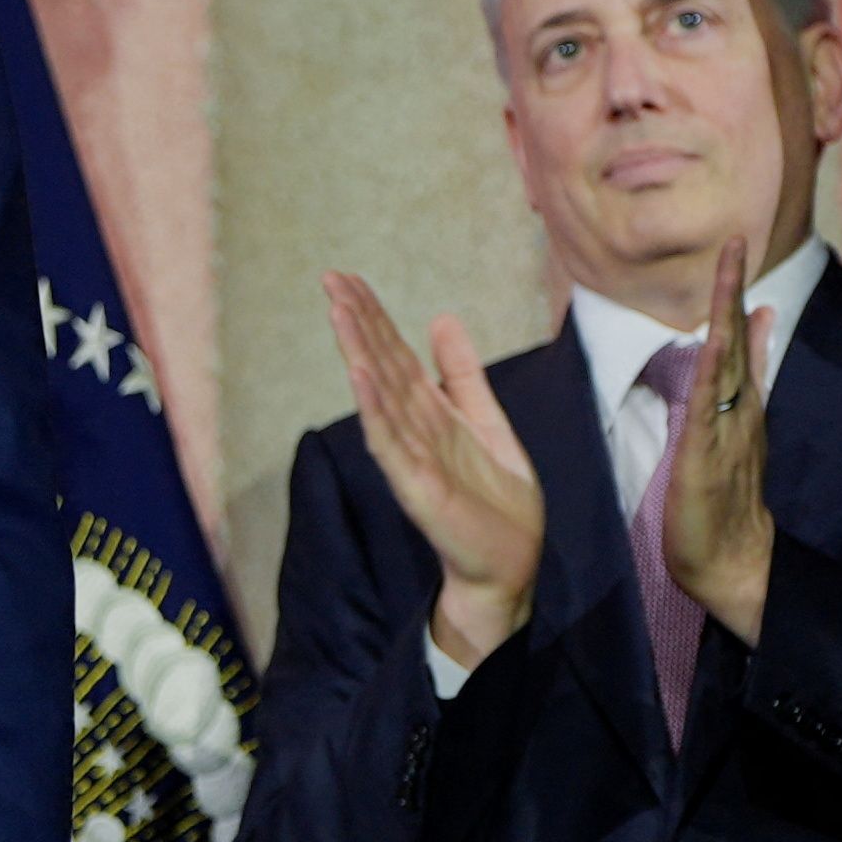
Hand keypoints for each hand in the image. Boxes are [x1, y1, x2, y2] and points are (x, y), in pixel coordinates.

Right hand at [323, 271, 546, 674]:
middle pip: (380, 365)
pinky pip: (390, 441)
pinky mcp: (417, 486)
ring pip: (379, 395)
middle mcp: (413, 429)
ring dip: (357, 352)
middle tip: (330, 279)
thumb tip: (441, 318)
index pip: (394, 354)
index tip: (347, 278)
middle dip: (357, 322)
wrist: (512, 563)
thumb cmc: (498, 502)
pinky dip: (373, 407)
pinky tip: (359, 375)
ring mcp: (411, 456)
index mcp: (429, 412)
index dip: (373, 316)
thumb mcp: (487, 422)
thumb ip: (462, 375)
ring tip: (337, 311)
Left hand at [659, 240, 776, 640]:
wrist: (734, 564)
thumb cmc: (721, 511)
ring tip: (730, 266)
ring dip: (727, 312)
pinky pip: (711, 403)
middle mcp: (740, 411)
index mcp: (740, 409)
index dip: (736, 298)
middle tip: (736, 239)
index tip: (735, 253)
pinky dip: (715, 368)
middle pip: (739, 338)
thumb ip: (729, 412)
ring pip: (729, 359)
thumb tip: (730, 376)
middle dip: (734, 287)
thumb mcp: (724, 448)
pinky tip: (716, 337)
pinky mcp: (708, 453)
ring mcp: (727, 429)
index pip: (740, 344)